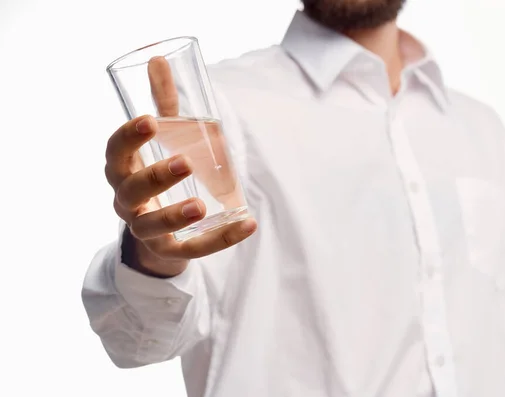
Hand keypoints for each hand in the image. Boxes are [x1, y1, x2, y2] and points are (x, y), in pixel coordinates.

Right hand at [104, 57, 256, 276]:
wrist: (158, 229)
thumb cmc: (158, 175)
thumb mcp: (163, 140)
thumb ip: (164, 103)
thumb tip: (159, 58)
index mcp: (123, 170)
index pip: (115, 153)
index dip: (128, 138)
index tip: (150, 121)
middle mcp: (127, 201)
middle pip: (132, 191)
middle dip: (156, 177)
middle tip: (185, 163)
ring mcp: (146, 229)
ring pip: (152, 226)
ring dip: (174, 216)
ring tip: (199, 206)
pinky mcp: (170, 250)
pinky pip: (192, 250)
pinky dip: (220, 239)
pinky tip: (248, 224)